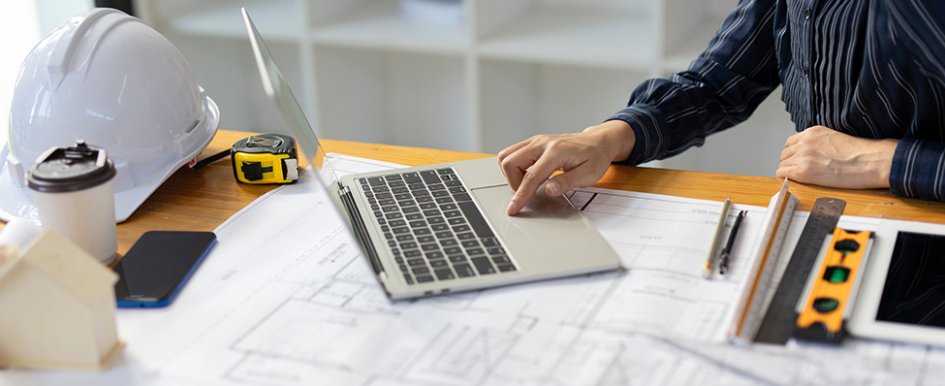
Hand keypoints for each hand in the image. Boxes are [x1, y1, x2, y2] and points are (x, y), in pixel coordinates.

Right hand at [498, 120, 635, 214]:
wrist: (598, 141)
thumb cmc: (595, 157)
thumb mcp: (588, 174)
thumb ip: (567, 182)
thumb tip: (549, 190)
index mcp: (556, 151)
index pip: (531, 176)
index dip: (521, 195)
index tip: (513, 208)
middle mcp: (542, 143)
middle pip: (510, 162)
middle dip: (513, 182)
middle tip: (528, 192)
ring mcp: (536, 140)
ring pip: (506, 155)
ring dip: (511, 173)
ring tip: (527, 182)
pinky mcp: (533, 142)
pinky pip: (512, 153)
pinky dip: (514, 166)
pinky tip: (528, 174)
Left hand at [776, 125, 897, 188]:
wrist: (871, 162)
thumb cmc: (862, 154)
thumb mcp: (836, 139)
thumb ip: (820, 144)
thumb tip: (814, 155)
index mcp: (813, 132)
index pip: (791, 142)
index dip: (794, 153)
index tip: (797, 160)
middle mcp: (805, 142)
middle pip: (785, 154)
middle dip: (791, 162)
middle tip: (800, 171)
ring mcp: (803, 156)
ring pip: (783, 164)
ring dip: (790, 171)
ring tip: (802, 178)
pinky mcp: (803, 171)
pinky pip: (782, 174)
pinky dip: (786, 178)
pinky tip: (797, 182)